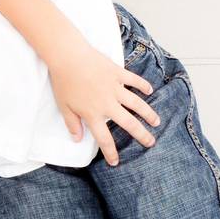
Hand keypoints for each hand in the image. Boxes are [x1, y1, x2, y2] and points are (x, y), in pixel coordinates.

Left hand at [48, 45, 158, 165]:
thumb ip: (72, 124)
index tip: (116, 162)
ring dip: (148, 114)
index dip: (111, 152)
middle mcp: (107, 104)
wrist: (67, 56)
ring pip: (137, 104)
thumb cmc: (63, 81)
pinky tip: (150, 91)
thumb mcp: (63, 106)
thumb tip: (77, 140)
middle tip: (151, 143)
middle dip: (142, 135)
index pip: (104, 138)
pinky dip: (143, 86)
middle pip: (129, 124)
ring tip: (156, 121)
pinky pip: (134, 81)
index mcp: (93, 114)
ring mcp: (115, 88)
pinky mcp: (118, 73)